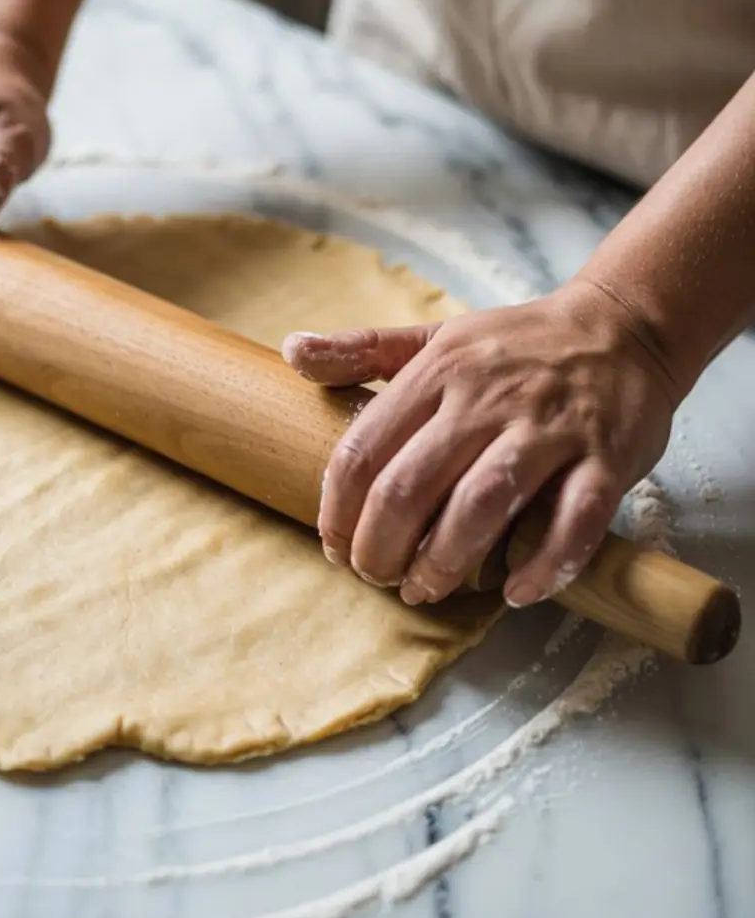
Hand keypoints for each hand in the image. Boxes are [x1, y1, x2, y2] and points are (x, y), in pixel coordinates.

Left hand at [282, 279, 680, 607]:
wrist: (625, 326)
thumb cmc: (519, 344)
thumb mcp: (438, 336)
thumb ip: (365, 350)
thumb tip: (292, 351)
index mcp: (438, 371)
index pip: (363, 451)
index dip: (337, 512)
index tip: (335, 547)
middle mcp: (487, 398)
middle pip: (410, 486)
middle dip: (381, 547)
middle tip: (375, 577)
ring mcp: (548, 429)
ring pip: (482, 505)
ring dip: (445, 561)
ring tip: (425, 590)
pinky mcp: (605, 457)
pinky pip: (574, 521)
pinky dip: (543, 564)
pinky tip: (515, 592)